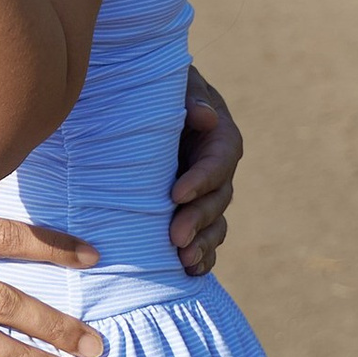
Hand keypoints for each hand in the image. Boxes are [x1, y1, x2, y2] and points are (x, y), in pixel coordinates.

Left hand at [170, 66, 240, 276]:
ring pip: (215, 223)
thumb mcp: (171, 83)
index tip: (176, 194)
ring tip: (183, 261)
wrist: (136, 106)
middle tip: (175, 237)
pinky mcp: (192, 213)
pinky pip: (206, 240)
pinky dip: (202, 257)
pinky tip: (188, 273)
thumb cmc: (154, 90)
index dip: (203, 178)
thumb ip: (188, 95)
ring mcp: (205, 194)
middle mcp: (216, 168)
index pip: (220, 158)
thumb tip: (205, 116)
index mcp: (217, 134)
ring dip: (203, 244)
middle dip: (199, 219)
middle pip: (218, 197)